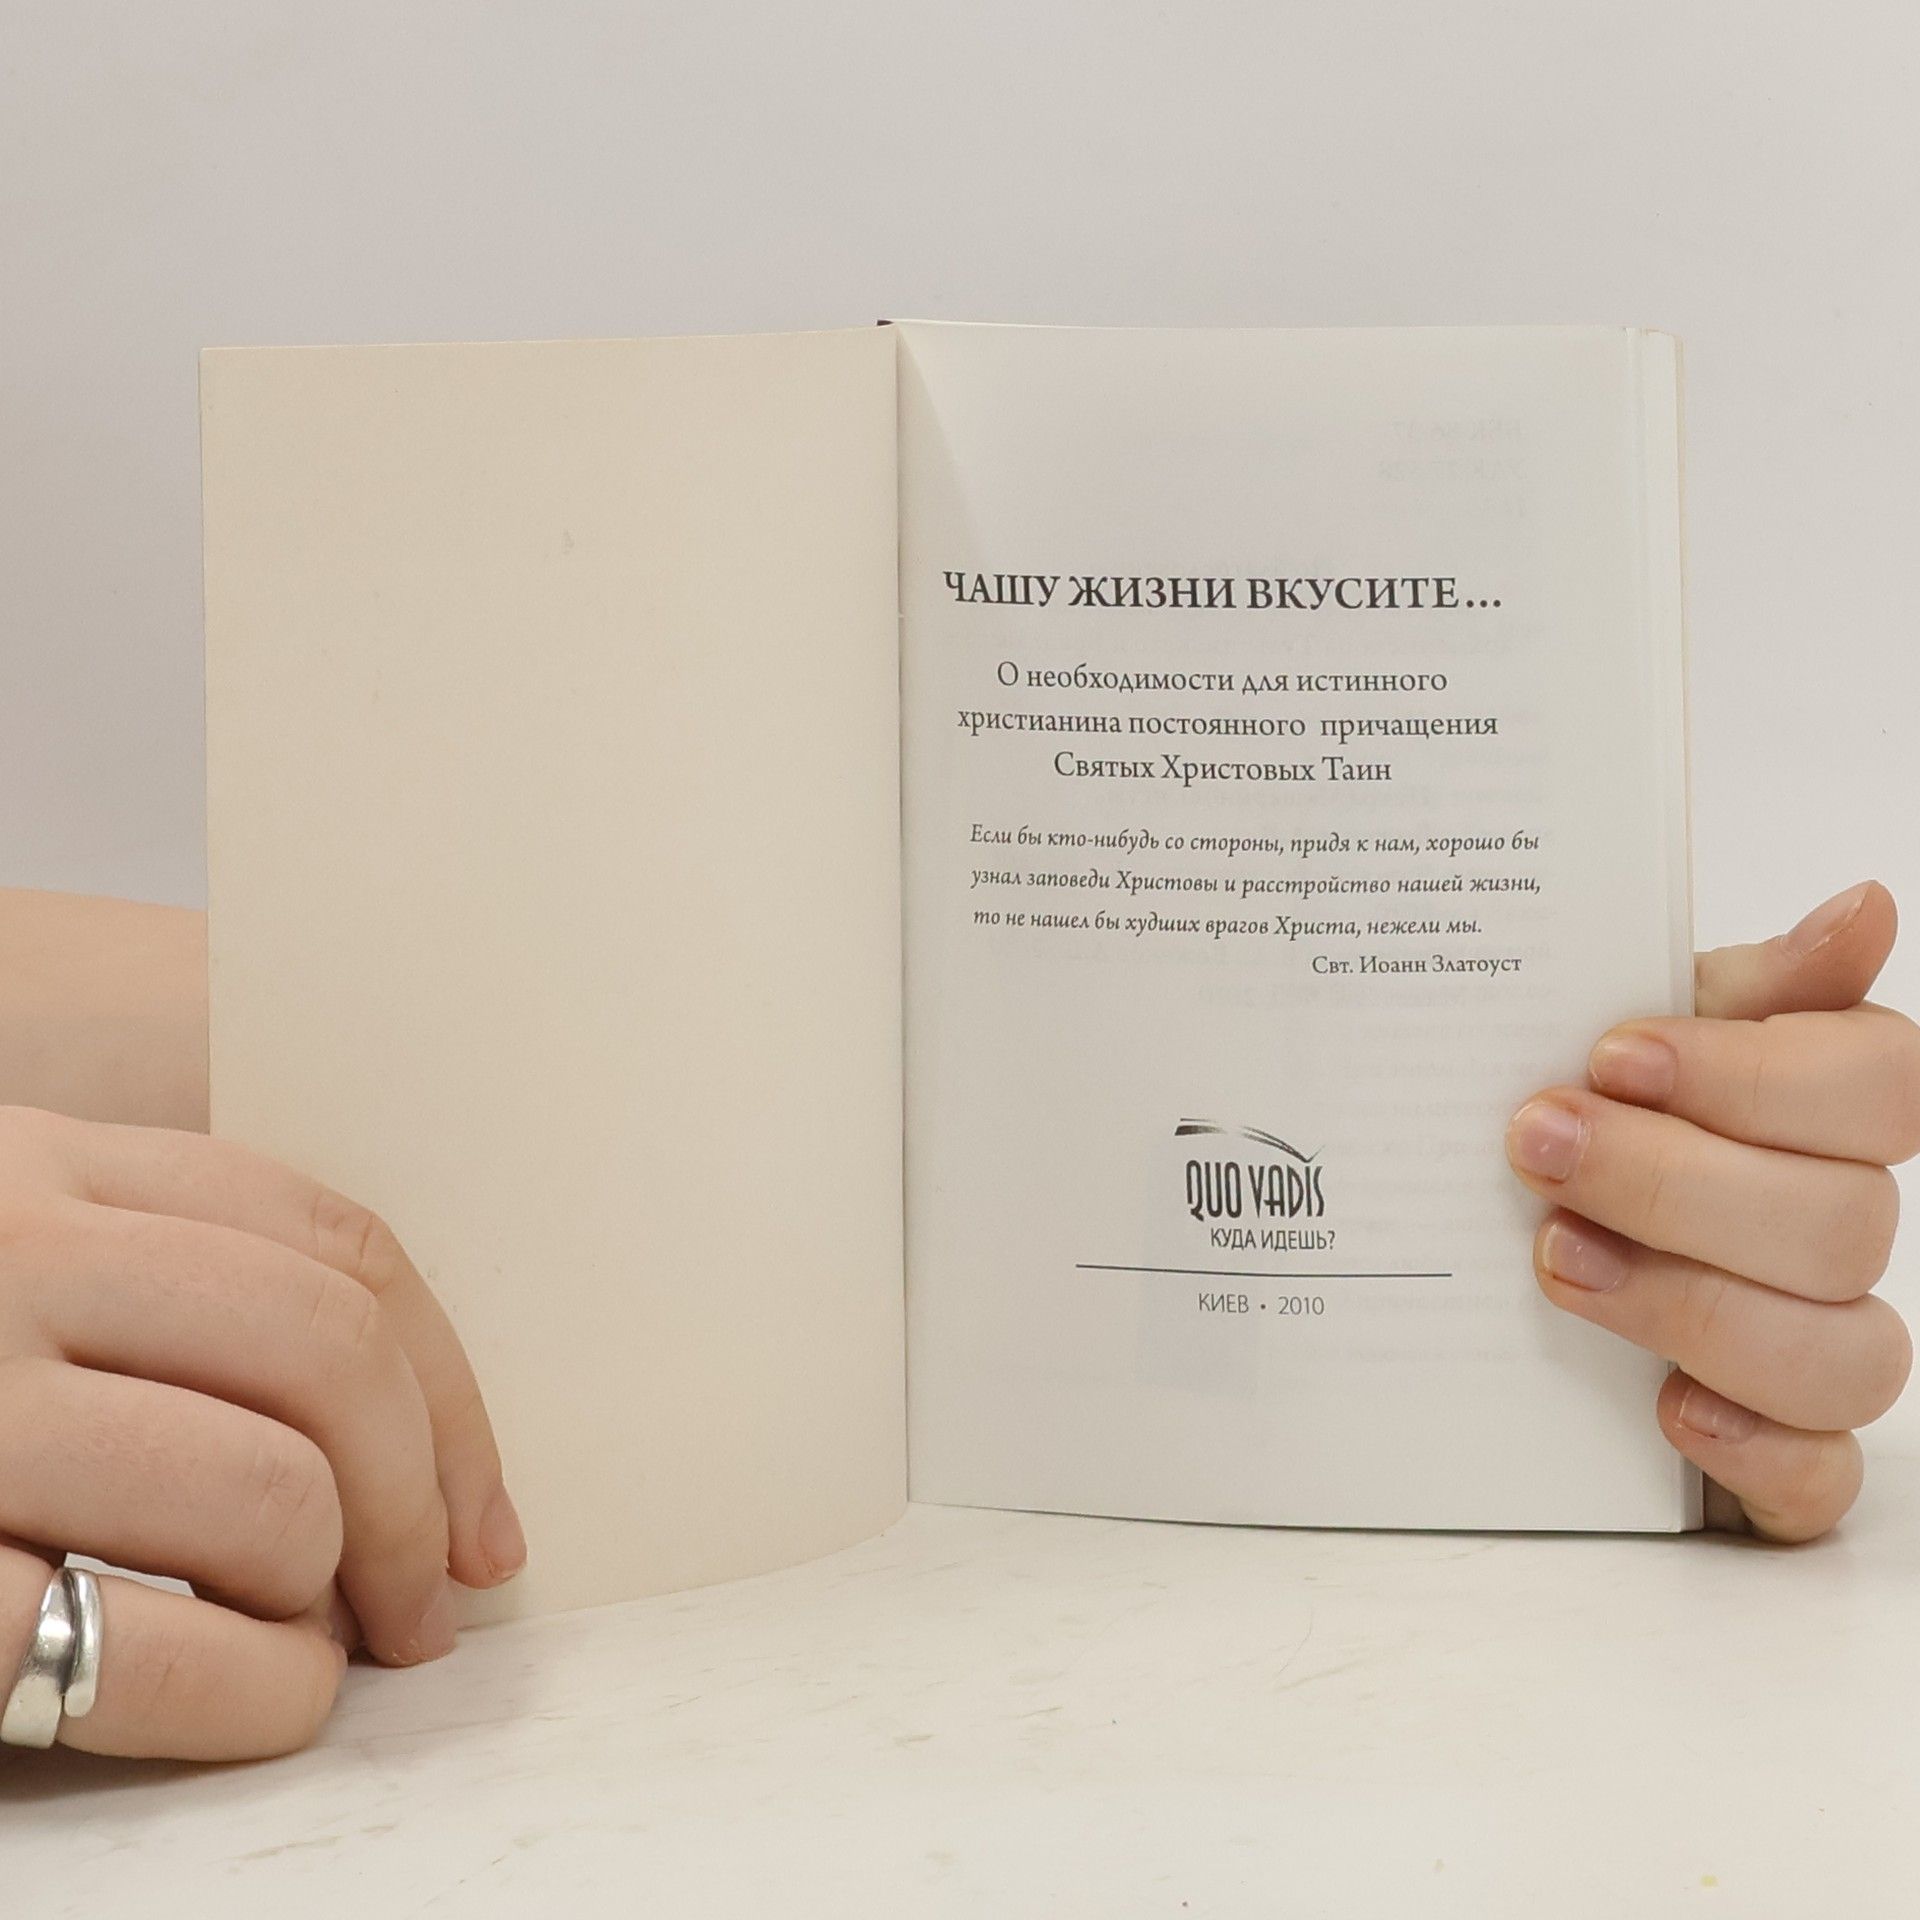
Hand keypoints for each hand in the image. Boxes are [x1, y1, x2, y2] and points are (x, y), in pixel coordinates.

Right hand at [0, 1107, 522, 1759]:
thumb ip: (139, 1266)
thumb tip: (387, 1419)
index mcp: (34, 1163)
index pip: (328, 1238)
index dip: (449, 1379)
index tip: (484, 1494)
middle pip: (327, 1355)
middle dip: (425, 1494)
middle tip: (437, 1596)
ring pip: (267, 1494)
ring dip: (337, 1593)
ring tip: (318, 1642)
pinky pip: (155, 1647)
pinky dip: (256, 1692)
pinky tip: (258, 1696)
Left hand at [1506, 881, 1915, 1541]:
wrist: (1486, 1221)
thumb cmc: (1578, 1113)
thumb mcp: (1623, 1023)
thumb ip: (1746, 982)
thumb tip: (1865, 908)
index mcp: (1817, 1114)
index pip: (1882, 1083)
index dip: (1758, 1075)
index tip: (1614, 1054)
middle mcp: (1834, 1230)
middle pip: (1840, 1220)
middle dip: (1673, 1183)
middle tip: (1535, 1147)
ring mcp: (1814, 1345)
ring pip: (1844, 1353)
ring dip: (1692, 1304)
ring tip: (1556, 1257)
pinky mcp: (1774, 1451)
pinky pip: (1822, 1480)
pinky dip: (1757, 1451)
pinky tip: (1670, 1407)